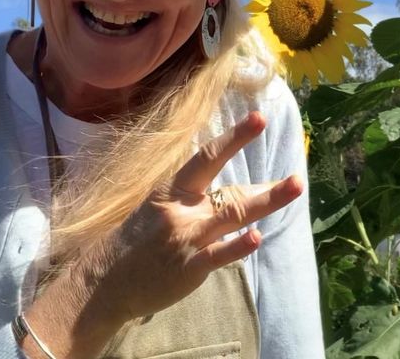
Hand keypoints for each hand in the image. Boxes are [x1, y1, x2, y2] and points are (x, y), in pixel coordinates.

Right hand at [23, 111, 302, 358]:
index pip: (207, 157)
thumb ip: (187, 192)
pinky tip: (256, 237)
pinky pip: (217, 255)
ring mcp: (187, 238)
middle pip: (231, 189)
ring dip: (266, 202)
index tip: (259, 119)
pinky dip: (237, 247)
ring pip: (233, 216)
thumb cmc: (132, 239)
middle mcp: (183, 209)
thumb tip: (218, 174)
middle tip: (298, 173)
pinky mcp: (187, 268)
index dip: (234, 137)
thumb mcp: (155, 206)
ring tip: (294, 187)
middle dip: (266, 183)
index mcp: (173, 190)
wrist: (101, 281)